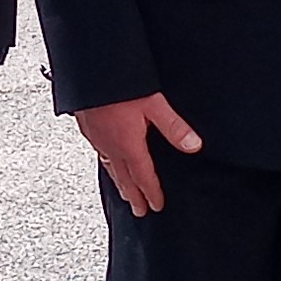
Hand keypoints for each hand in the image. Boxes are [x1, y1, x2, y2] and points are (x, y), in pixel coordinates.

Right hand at [76, 93, 201, 216]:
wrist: (89, 69)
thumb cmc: (118, 85)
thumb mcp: (154, 104)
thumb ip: (174, 127)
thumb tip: (193, 146)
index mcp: (128, 144)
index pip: (143, 176)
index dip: (151, 193)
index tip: (156, 206)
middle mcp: (110, 145)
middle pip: (124, 178)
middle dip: (133, 196)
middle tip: (139, 211)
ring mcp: (96, 137)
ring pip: (110, 168)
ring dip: (119, 183)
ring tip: (123, 193)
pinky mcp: (87, 127)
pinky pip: (99, 154)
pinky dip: (106, 165)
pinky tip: (107, 160)